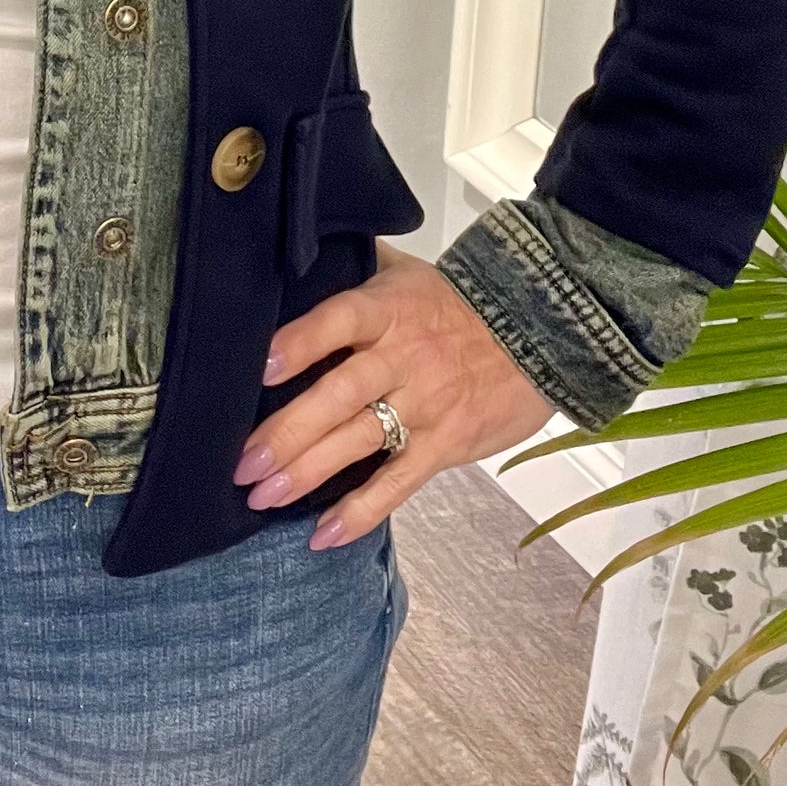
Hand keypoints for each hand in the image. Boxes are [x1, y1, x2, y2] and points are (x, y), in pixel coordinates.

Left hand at [232, 245, 555, 548]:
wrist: (543, 330)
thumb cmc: (459, 302)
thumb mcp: (405, 271)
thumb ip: (354, 266)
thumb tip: (301, 252)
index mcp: (388, 310)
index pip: (338, 321)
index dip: (300, 343)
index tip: (260, 367)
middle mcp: (403, 357)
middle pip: (338, 395)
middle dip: (287, 431)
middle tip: (243, 463)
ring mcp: (424, 404)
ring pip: (359, 440)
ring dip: (308, 471)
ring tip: (264, 495)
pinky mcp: (445, 443)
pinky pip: (398, 482)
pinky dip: (361, 511)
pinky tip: (324, 533)